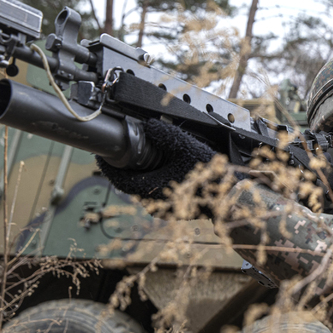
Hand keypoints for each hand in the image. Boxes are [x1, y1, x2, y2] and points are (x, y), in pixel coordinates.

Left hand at [96, 118, 215, 198]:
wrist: (230, 197)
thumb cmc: (210, 176)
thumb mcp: (187, 148)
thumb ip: (166, 136)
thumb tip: (148, 125)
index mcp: (153, 191)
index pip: (120, 180)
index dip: (108, 165)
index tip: (102, 152)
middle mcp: (154, 203)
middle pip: (129, 183)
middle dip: (123, 165)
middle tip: (120, 147)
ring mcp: (163, 207)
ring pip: (141, 187)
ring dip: (137, 171)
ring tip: (138, 153)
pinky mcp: (171, 208)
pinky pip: (153, 191)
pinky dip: (150, 178)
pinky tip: (157, 165)